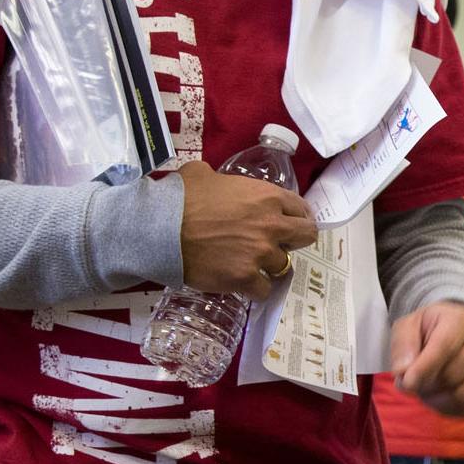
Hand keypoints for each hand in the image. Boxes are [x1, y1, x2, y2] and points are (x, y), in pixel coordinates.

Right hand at [176, 160, 318, 299]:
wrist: (158, 228)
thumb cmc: (179, 197)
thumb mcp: (201, 174)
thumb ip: (219, 177)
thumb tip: (213, 178)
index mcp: (267, 197)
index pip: (300, 208)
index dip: (295, 216)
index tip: (289, 222)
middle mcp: (272, 225)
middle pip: (305, 236)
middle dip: (294, 240)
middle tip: (276, 243)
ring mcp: (261, 254)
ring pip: (283, 265)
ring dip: (269, 265)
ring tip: (250, 263)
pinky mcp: (246, 278)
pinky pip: (264, 289)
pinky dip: (256, 287)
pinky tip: (243, 283)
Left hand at [390, 301, 463, 414]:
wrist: (458, 331)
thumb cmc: (430, 329)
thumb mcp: (409, 326)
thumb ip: (402, 345)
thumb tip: (403, 371)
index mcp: (462, 320)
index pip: (444, 349)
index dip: (423, 370)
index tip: (405, 383)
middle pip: (452, 376)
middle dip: (427, 386)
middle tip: (413, 382)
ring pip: (463, 395)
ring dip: (437, 399)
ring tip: (426, 389)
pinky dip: (450, 408)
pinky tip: (440, 397)